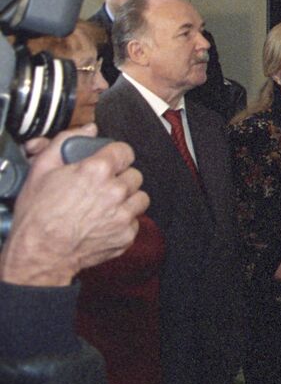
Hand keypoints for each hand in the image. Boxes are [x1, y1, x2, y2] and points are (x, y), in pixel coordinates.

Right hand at [0, 127, 147, 286]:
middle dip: (120, 179)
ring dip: (127, 200)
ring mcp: (123, 214)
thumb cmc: (38, 216)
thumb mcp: (41, 170)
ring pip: (140, 197)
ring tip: (106, 206)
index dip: (115, 156)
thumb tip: (88, 129)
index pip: (125, 151)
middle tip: (101, 188)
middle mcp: (116, 190)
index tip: (109, 162)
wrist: (40, 254)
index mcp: (98, 170)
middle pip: (133, 175)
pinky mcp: (127, 234)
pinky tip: (104, 223)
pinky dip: (123, 222)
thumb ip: (65, 142)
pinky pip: (135, 222)